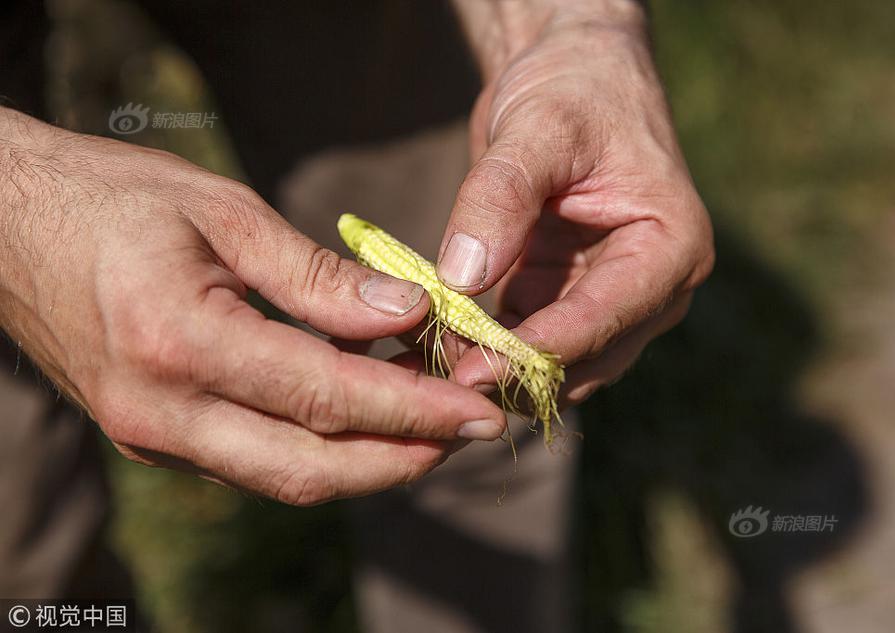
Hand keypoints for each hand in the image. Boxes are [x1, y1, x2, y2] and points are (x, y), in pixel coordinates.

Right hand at [0, 109, 504, 504]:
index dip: (413, 409)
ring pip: (286, 478)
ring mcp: (151, 436)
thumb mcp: (222, 214)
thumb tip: (405, 312)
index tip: (477, 407)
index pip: (327, 397)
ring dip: (369, 460)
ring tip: (433, 423)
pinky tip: (365, 414)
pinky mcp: (152, 438)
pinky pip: (254, 462)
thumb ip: (317, 275)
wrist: (4, 227)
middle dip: (405, 458)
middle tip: (473, 431)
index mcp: (179, 342)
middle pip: (312, 469)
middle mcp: (161, 412)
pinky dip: (321, 448)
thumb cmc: (113, 199)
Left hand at [441, 4, 714, 404]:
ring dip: (499, 372)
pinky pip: (530, 344)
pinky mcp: (569, 299)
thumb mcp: (537, 128)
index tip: (469, 372)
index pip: (604, 318)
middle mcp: (653, 288)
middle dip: (514, 373)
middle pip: (585, 359)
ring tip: (427, 365)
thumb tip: (461, 278)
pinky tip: (437, 347)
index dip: (536, 352)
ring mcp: (612, 300)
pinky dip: (489, 351)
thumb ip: (501, 198)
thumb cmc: (574, 87)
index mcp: (670, 248)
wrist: (575, 70)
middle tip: (435, 375)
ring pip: (558, 367)